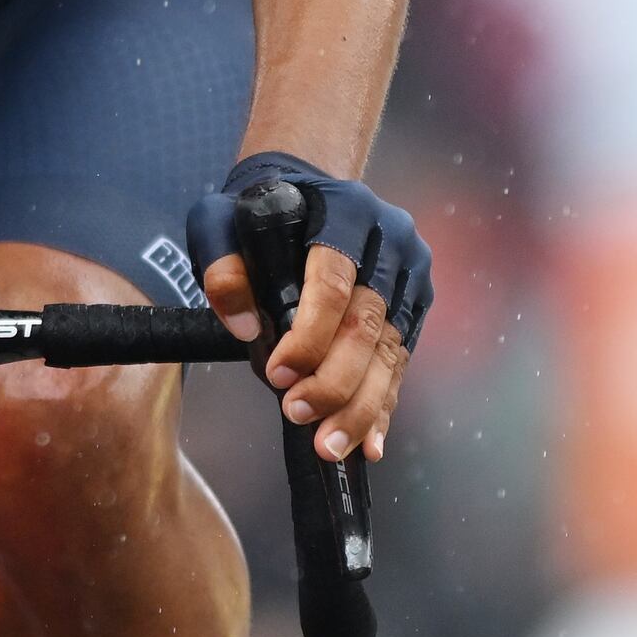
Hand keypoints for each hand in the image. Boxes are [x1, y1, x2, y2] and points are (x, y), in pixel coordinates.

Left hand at [188, 154, 428, 463]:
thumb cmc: (261, 209)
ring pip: (390, 351)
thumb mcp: (222, 219)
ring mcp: (408, 276)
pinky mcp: (413, 307)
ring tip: (330, 447)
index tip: (278, 374)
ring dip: (360, 407)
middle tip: (298, 415)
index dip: (308, 336)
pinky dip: (383, 406)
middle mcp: (389, 243)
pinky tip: (369, 443)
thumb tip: (243, 327)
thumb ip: (223, 266)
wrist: (308, 189)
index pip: (331, 283)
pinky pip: (400, 363)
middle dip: (334, 381)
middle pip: (367, 324)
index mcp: (344, 213)